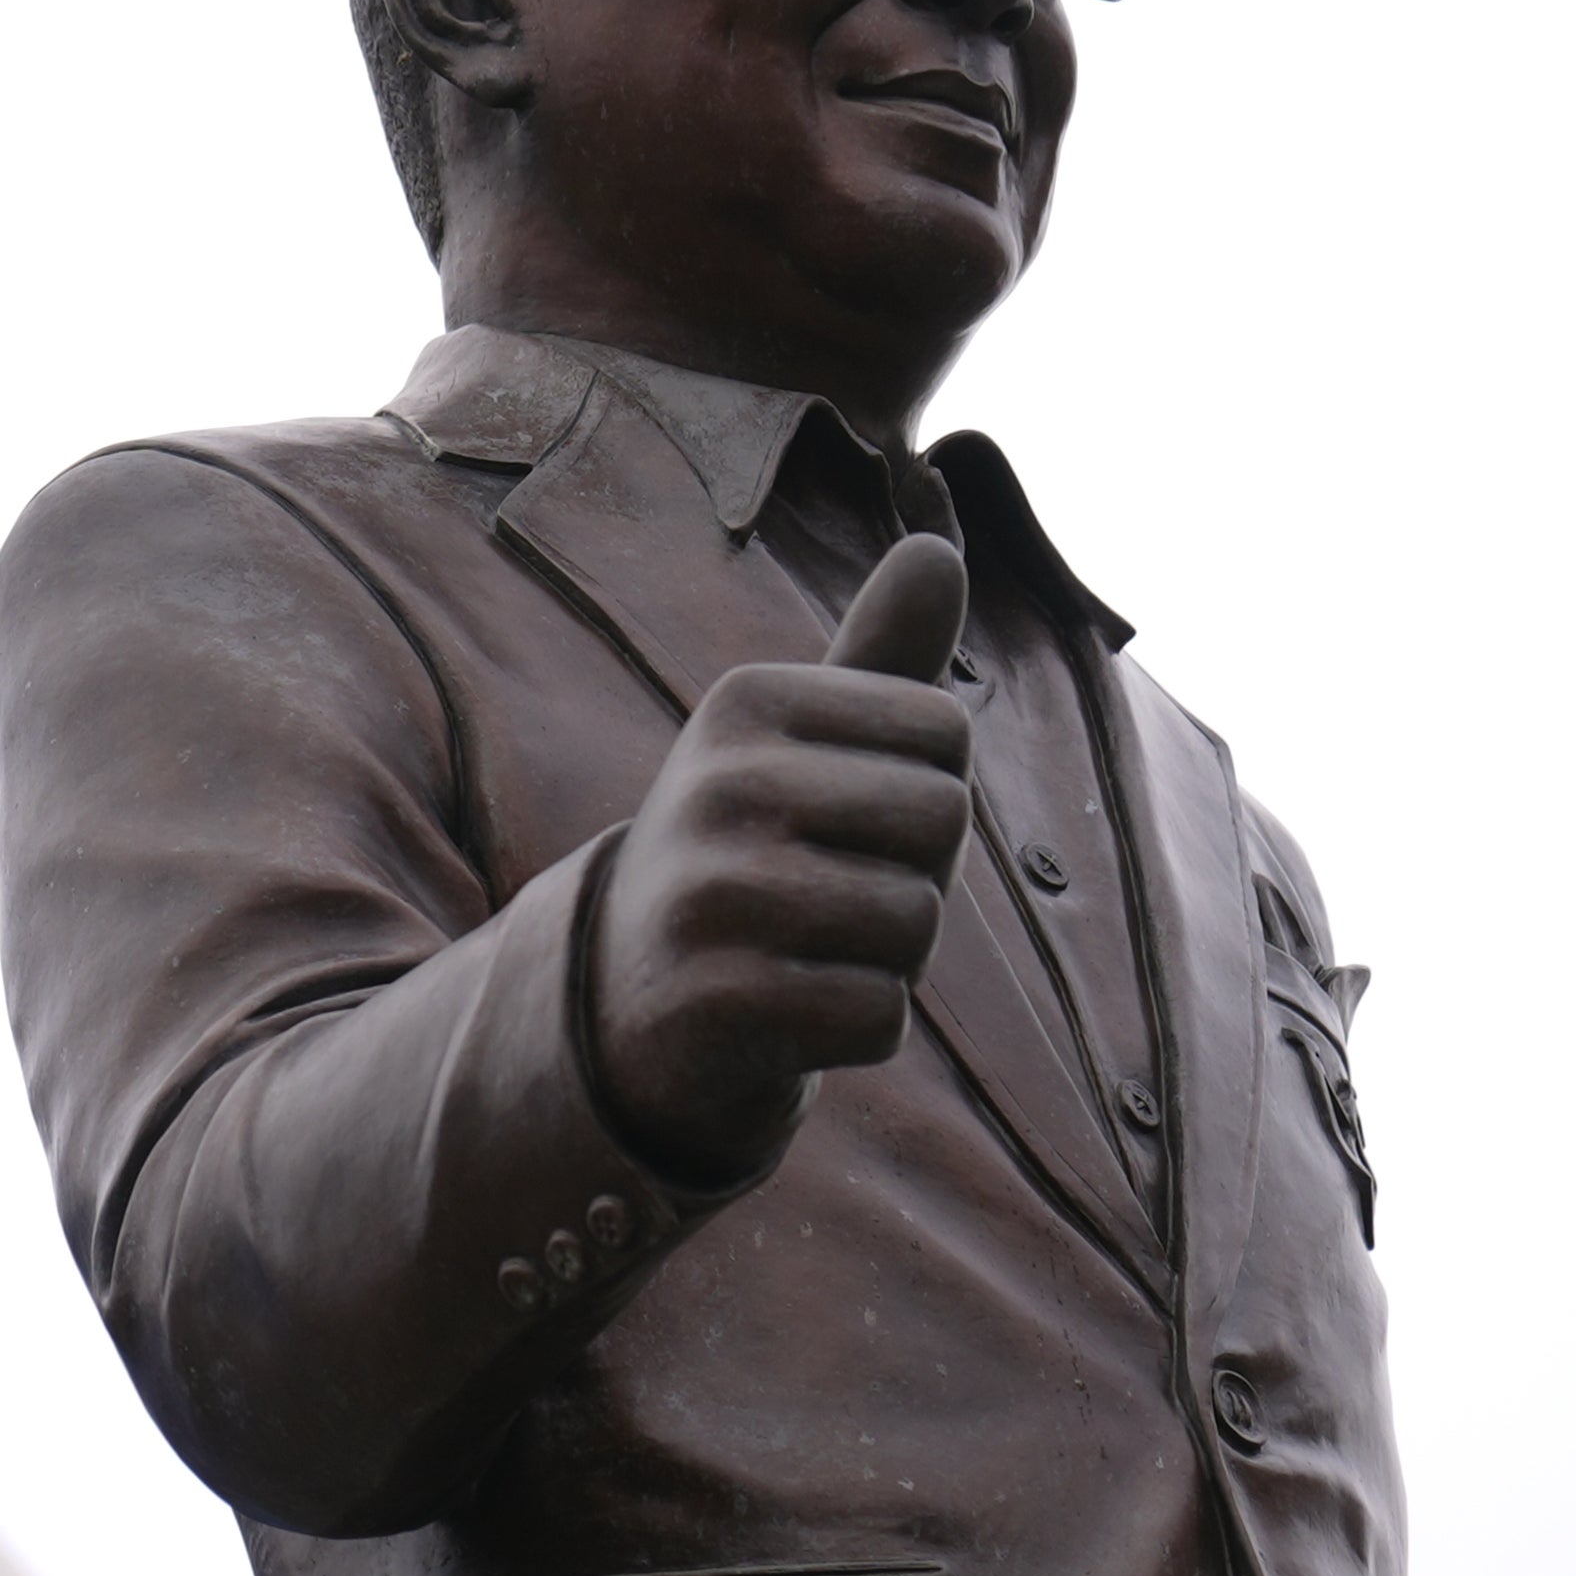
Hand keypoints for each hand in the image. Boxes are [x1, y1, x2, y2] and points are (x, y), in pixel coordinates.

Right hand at [586, 531, 975, 1180]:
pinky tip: (789, 1013)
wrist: (628, 999)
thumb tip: (940, 545)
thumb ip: (880, 657)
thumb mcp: (799, 748)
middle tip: (830, 897)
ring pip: (916, 926)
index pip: (947, 731)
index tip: (842, 822)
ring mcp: (710, 895)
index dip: (924, 792)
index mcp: (744, 704)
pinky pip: (879, 1015)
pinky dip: (857, 1030)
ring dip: (887, 960)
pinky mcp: (715, 1001)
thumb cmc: (752, 856)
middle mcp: (717, 786)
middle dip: (915, 876)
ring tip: (805, 952)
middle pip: (944, 822)